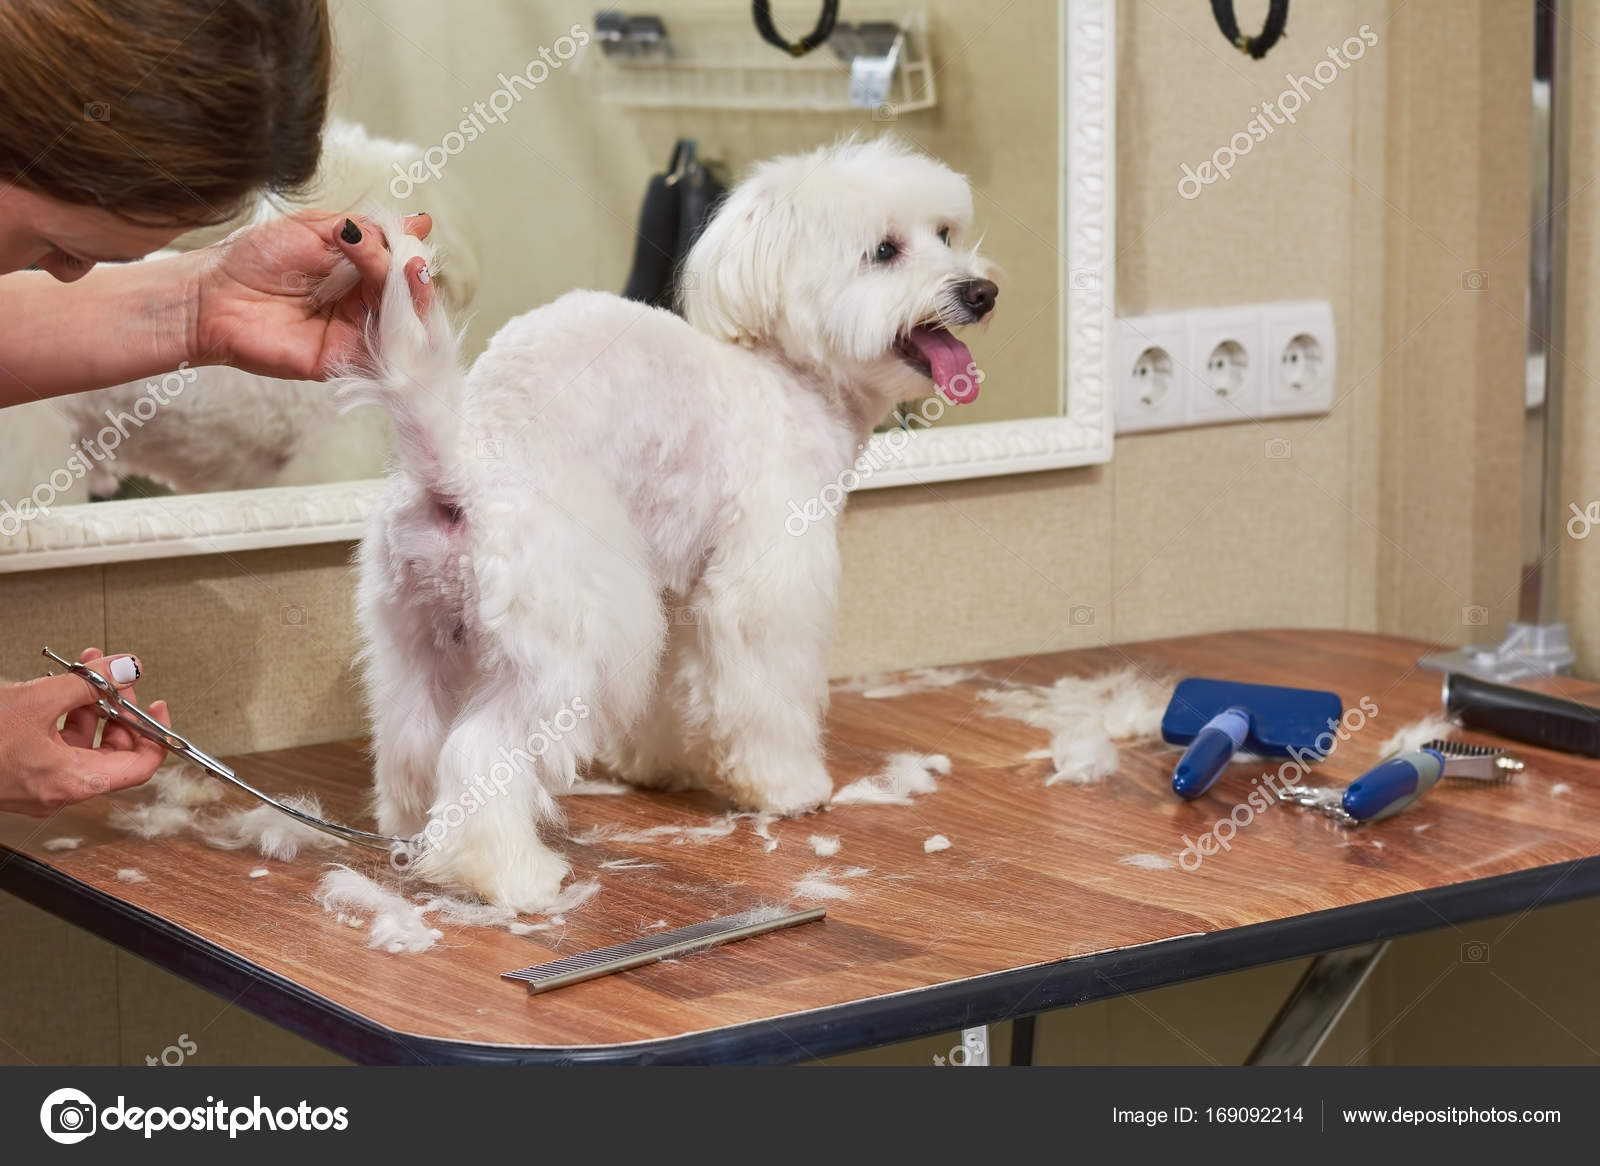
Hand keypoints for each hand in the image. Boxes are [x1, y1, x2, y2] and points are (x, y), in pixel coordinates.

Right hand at [0, 648, 169, 815]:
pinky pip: (55, 745)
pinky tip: (55, 688)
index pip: (140, 766)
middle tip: (113, 677)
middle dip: (117, 707)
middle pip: (112, 751)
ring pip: (81, 744)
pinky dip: (61, 715)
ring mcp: (39, 785)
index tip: (156, 706)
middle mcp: (60, 790)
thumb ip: (90, 683)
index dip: (156, 734)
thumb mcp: (37, 700)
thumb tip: (126, 669)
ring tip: (84, 669)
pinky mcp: (20, 775)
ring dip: (88, 704)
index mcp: (74, 782)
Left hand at [187, 211, 432, 380]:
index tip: (409, 233)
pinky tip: (398, 308)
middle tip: (405, 256)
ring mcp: (356, 334)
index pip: (399, 263)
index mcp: (355, 272)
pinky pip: (389, 355)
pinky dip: (403, 333)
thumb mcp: (316, 228)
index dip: (409, 250)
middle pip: (409, 294)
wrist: (212, 295)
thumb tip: (418, 224)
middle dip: (412, 272)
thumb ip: (366, 229)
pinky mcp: (346, 360)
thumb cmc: (253, 258)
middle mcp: (361, 305)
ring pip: (407, 323)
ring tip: (406, 271)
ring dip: (415, 296)